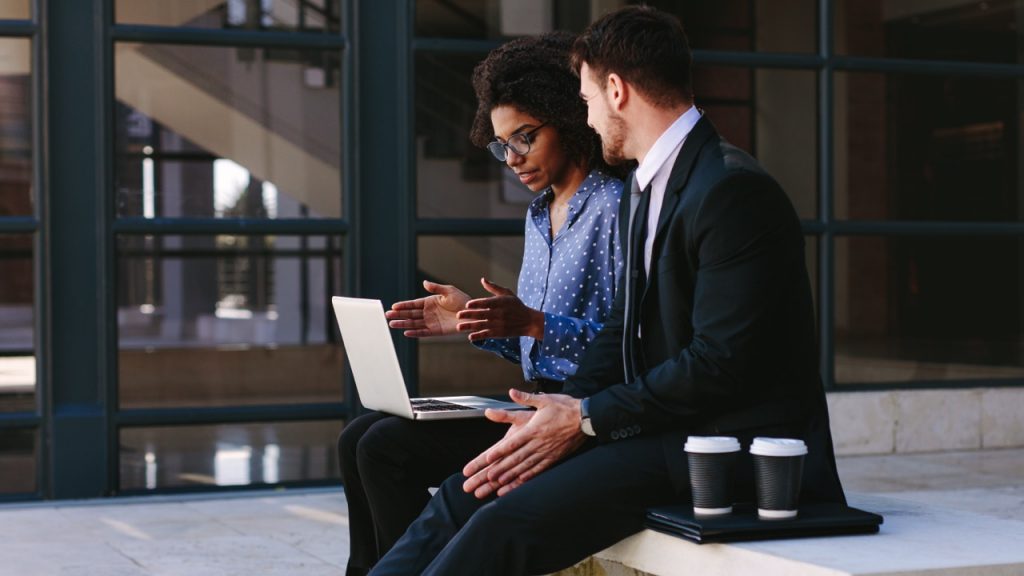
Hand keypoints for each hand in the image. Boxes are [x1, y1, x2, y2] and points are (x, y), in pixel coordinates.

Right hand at [385, 280, 470, 336]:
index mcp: (430, 302)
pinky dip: (415, 333)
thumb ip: (436, 288)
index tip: (393, 306)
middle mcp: (428, 312)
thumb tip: (424, 282)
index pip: (413, 304)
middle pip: (410, 314)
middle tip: (387, 315)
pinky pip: (423, 332)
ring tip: (392, 324)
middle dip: (399, 314)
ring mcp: (431, 322)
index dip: (403, 305)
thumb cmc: (462, 301)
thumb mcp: (449, 291)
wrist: (472, 314)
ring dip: (403, 323)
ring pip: (414, 323)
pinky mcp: (436, 331)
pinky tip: (406, 332)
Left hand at [455, 278, 543, 340]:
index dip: (477, 304)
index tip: (467, 304)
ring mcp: (499, 324)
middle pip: (482, 314)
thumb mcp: (507, 294)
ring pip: (482, 325)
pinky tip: (470, 337)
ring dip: (470, 326)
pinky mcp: (499, 333)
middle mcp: (500, 314)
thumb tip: (483, 280)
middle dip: (469, 315)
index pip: (487, 303)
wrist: (529, 321)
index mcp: (501, 303)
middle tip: (458, 315)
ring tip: (459, 327)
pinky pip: (487, 334)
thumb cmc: (516, 306)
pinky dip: (479, 336)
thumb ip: (494, 288)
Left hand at [462, 389, 585, 497]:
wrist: (586, 418)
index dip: (500, 451)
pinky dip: (529, 476)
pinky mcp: (555, 457)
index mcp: (534, 428)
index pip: (513, 442)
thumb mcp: (545, 399)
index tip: (488, 458)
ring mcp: (547, 451)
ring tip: (500, 483)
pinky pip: (540, 469)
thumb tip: (512, 392)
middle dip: (502, 468)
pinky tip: (520, 481)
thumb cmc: (565, 407)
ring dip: (512, 475)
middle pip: (517, 458)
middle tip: (489, 476)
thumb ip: (526, 398)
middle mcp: (539, 442)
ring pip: (526, 466)